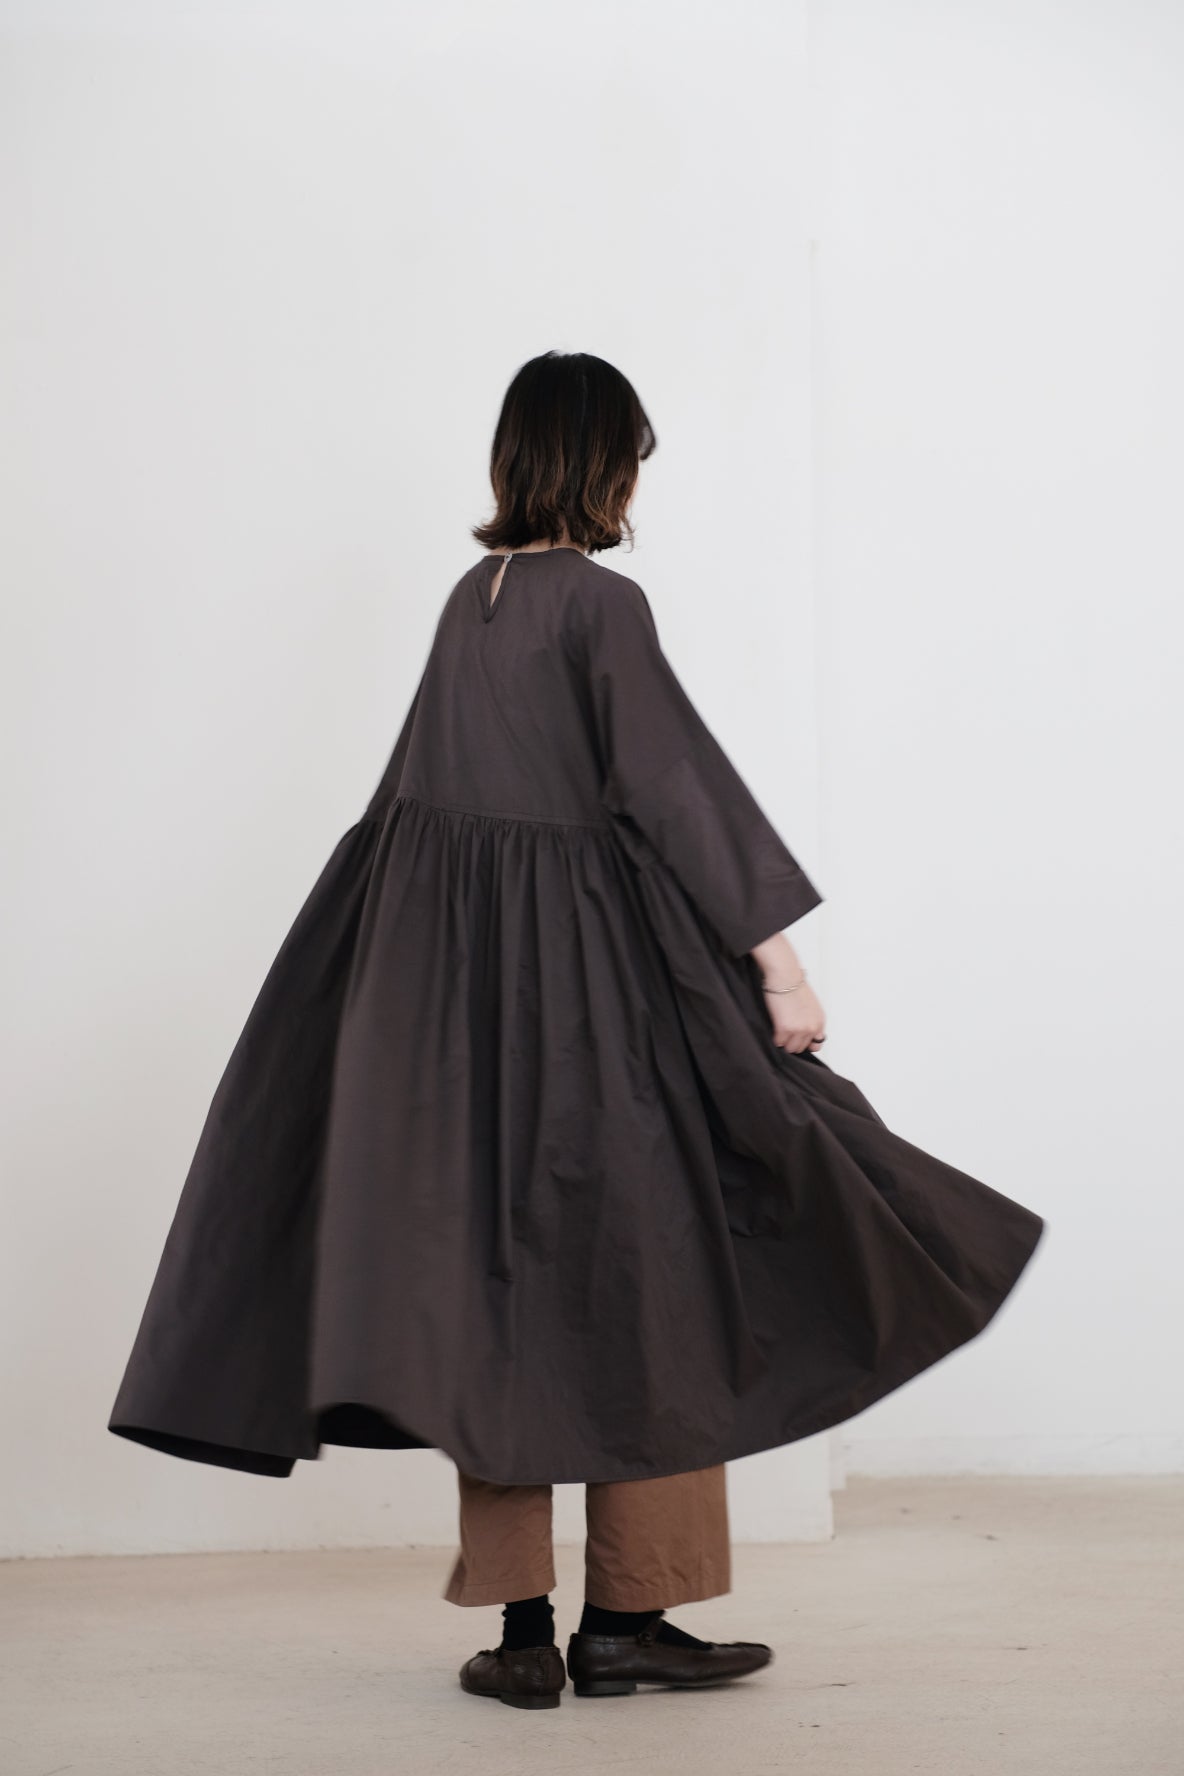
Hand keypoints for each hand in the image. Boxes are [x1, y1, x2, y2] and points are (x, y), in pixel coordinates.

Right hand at [748, 933, 827, 1054]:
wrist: (785, 976)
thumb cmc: (794, 985)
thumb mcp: (810, 1005)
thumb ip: (810, 1021)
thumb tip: (805, 1035)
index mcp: (819, 1021)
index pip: (816, 1045)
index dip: (804, 1042)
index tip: (797, 1038)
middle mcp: (812, 1027)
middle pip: (800, 1048)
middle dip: (792, 1041)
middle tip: (784, 1031)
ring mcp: (799, 1029)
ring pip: (789, 1048)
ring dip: (783, 1041)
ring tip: (778, 1029)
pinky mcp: (784, 1029)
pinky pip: (778, 1042)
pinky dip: (774, 1037)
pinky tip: (774, 1026)